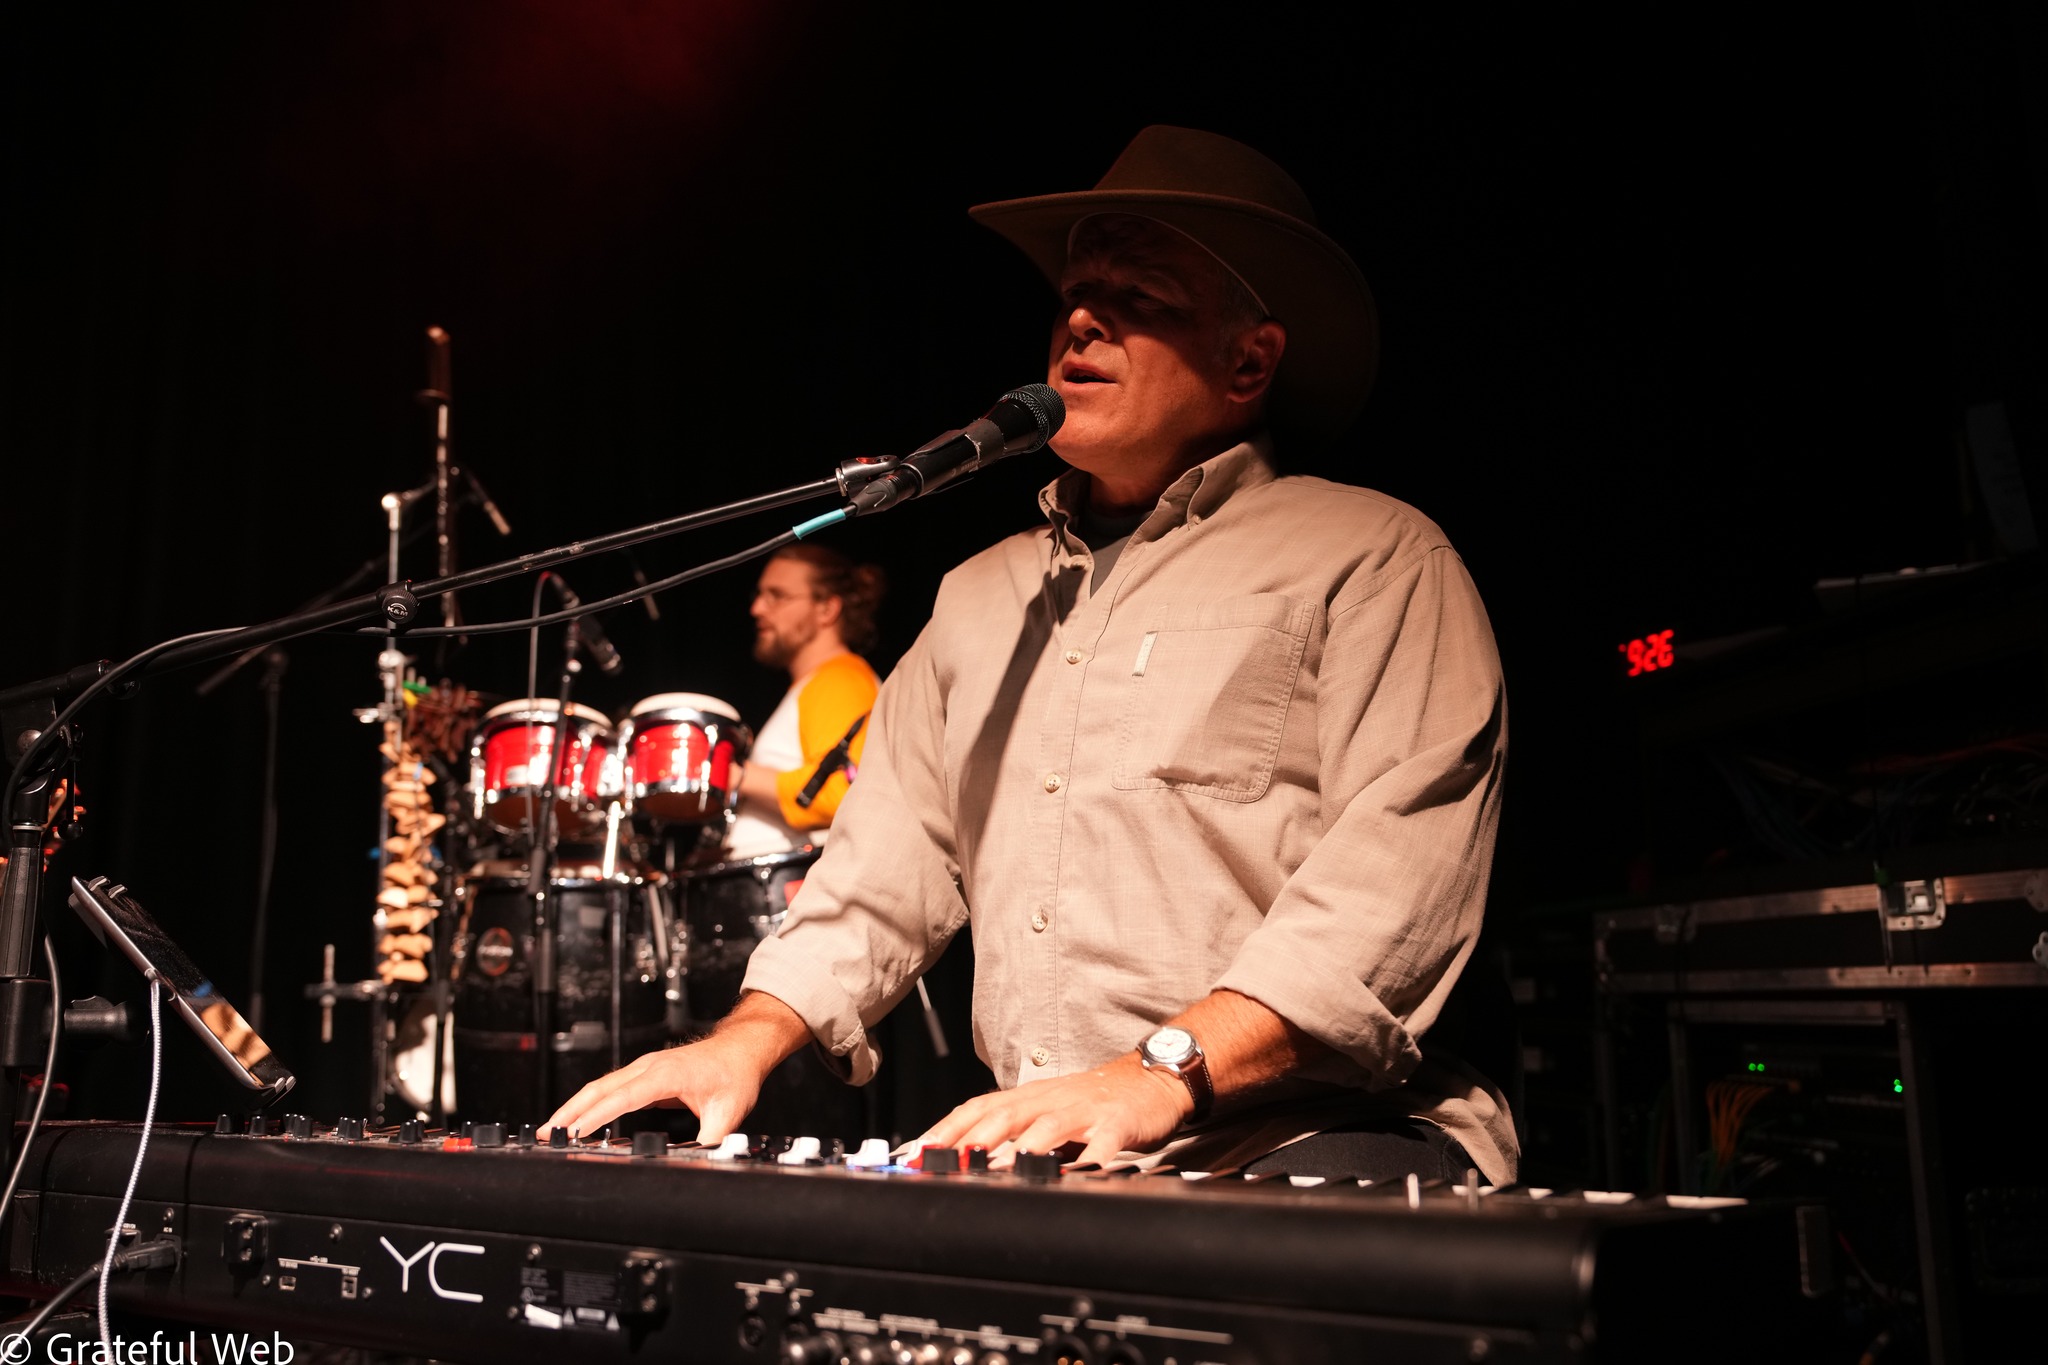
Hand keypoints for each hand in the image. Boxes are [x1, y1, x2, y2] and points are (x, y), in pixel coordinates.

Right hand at [539, 991, 808, 1141]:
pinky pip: (610, 1088)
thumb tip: (697, 1162)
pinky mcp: (645, 1073)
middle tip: (544, 1135)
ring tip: (551, 1130)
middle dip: (569, 1113)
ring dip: (574, 1107)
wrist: (742, 1049)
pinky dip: (590, 1103)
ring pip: (600, 1087)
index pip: (621, 1099)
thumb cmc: (735, 1074)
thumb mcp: (728, 1113)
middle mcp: (649, 1067)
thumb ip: (710, 1140)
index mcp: (665, 1074)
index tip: (573, 1134)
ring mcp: (645, 1068)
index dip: (595, 1118)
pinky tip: (581, 1119)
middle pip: (598, 1089)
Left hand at [917, 1053, 1192, 1168]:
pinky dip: (1091, 1157)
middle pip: (1005, 1114)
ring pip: (1049, 1126)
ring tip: (1002, 1167)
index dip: (944, 1129)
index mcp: (1027, 1097)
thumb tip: (963, 1160)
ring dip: (1024, 1147)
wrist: (1149, 1077)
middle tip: (949, 1160)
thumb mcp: (1045, 1110)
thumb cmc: (1091, 1101)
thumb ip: (1009, 1132)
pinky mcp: (1117, 1122)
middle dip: (973, 1137)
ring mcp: (1083, 1110)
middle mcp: (1049, 1099)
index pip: (976, 1108)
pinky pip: (1104, 1141)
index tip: (914, 1153)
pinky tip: (1080, 1173)